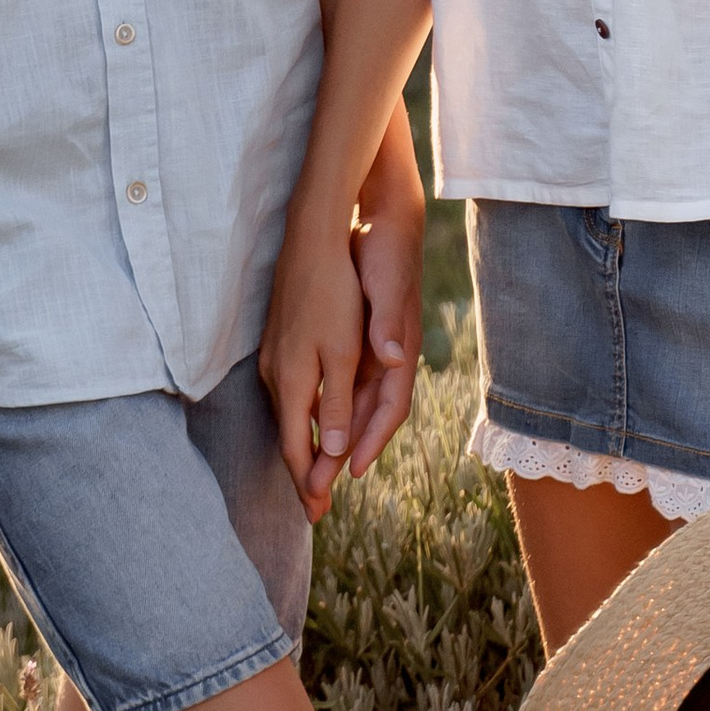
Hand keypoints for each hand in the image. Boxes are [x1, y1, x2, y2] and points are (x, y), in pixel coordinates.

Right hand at [260, 212, 370, 518]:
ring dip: (301, 446)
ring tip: (313, 473)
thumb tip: (331, 454)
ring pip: (287, 416)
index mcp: (293, 382)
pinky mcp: (278, 342)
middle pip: (289, 438)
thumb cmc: (333, 294)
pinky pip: (288, 395)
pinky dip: (300, 418)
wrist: (312, 239)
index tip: (317, 516)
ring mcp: (274, 357)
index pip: (298, 449)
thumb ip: (336, 404)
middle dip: (304, 473)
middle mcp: (276, 375)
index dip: (308, 484)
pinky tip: (308, 420)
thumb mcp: (341, 353)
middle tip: (315, 507)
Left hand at [343, 123, 426, 478]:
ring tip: (310, 470)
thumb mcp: (387, 284)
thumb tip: (392, 358)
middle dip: (345, 456)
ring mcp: (376, 350)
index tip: (349, 474)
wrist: (389, 216)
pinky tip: (309, 418)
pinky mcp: (362, 339)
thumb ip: (390, 321)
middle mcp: (390, 358)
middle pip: (368, 419)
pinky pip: (346, 385)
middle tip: (318, 494)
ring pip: (355, 406)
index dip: (370, 443)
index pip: (388, 410)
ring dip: (336, 438)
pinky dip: (331, 409)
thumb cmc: (387, 250)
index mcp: (399, 351)